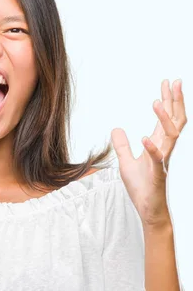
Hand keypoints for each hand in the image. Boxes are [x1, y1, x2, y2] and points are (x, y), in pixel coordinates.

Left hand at [111, 79, 186, 227]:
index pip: (166, 118)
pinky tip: (145, 138)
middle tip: (174, 81)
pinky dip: (152, 148)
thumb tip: (115, 129)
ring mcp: (163, 161)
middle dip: (175, 101)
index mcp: (159, 144)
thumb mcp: (126, 162)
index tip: (168, 82)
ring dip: (163, 119)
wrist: (148, 209)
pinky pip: (157, 159)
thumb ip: (122, 145)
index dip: (168, 100)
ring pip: (170, 135)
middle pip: (175, 120)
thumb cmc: (141, 187)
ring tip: (155, 102)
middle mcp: (165, 149)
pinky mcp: (157, 174)